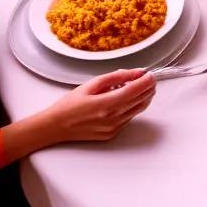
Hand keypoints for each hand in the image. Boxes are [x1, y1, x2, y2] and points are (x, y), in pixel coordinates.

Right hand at [40, 69, 155, 144]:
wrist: (56, 126)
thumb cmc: (71, 104)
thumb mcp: (92, 84)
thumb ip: (117, 77)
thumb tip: (137, 72)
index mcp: (106, 104)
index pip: (135, 91)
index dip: (146, 81)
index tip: (150, 74)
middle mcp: (112, 119)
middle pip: (140, 101)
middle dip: (148, 88)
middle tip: (148, 78)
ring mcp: (113, 128)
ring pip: (138, 110)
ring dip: (143, 97)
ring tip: (140, 86)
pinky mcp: (112, 134)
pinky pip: (129, 118)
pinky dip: (132, 106)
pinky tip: (126, 99)